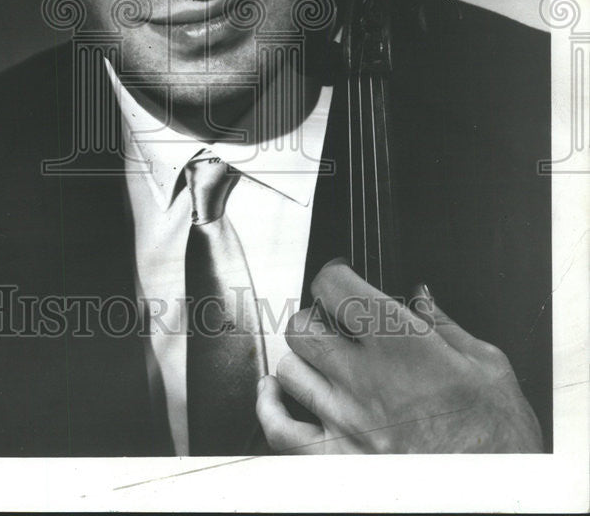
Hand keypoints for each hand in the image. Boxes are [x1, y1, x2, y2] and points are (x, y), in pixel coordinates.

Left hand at [256, 261, 542, 452]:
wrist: (495, 499)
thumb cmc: (499, 439)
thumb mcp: (489, 367)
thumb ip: (446, 326)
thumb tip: (422, 297)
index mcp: (402, 345)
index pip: (336, 286)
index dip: (333, 275)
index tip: (340, 277)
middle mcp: (365, 378)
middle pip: (303, 326)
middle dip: (315, 317)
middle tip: (332, 324)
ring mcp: (345, 420)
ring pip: (289, 369)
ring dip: (302, 360)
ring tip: (318, 361)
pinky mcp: (334, 460)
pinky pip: (278, 428)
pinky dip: (269, 407)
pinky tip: (276, 394)